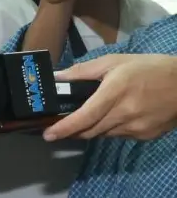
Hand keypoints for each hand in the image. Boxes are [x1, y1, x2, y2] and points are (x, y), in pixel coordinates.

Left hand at [44, 54, 176, 140]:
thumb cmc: (149, 68)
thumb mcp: (115, 62)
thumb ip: (84, 71)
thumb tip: (58, 78)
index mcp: (115, 93)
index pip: (83, 117)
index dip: (64, 128)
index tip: (48, 135)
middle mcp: (124, 114)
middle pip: (89, 131)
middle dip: (72, 131)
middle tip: (60, 127)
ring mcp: (136, 128)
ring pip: (103, 135)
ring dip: (91, 129)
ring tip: (89, 116)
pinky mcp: (145, 136)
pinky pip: (119, 135)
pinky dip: (110, 129)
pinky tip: (115, 116)